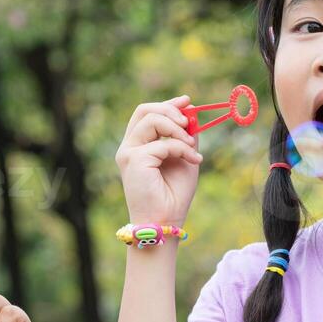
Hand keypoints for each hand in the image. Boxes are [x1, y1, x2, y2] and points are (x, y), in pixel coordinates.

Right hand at [114, 96, 202, 225]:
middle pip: (145, 110)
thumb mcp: (185, 158)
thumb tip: (192, 112)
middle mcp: (129, 146)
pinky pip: (163, 143)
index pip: (146, 113)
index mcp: (138, 145)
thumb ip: (186, 137)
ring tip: (192, 147)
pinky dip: (181, 149)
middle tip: (189, 123)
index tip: (187, 101)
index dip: (167, 104)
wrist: (165, 220)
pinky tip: (194, 161)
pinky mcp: (134, 160)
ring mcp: (128, 152)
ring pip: (152, 120)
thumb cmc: (173, 194)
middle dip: (171, 110)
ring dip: (178, 130)